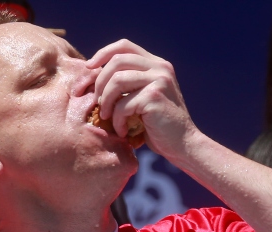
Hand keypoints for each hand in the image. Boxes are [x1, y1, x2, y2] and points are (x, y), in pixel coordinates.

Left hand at [87, 40, 196, 157]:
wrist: (182, 144)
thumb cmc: (158, 125)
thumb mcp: (142, 97)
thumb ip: (128, 82)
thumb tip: (94, 73)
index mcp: (156, 64)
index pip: (124, 46)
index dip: (102, 53)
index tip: (89, 68)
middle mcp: (160, 67)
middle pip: (117, 61)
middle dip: (99, 82)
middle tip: (96, 102)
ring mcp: (159, 80)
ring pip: (117, 81)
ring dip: (105, 101)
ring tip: (106, 117)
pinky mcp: (155, 97)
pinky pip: (123, 104)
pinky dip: (117, 120)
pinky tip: (122, 131)